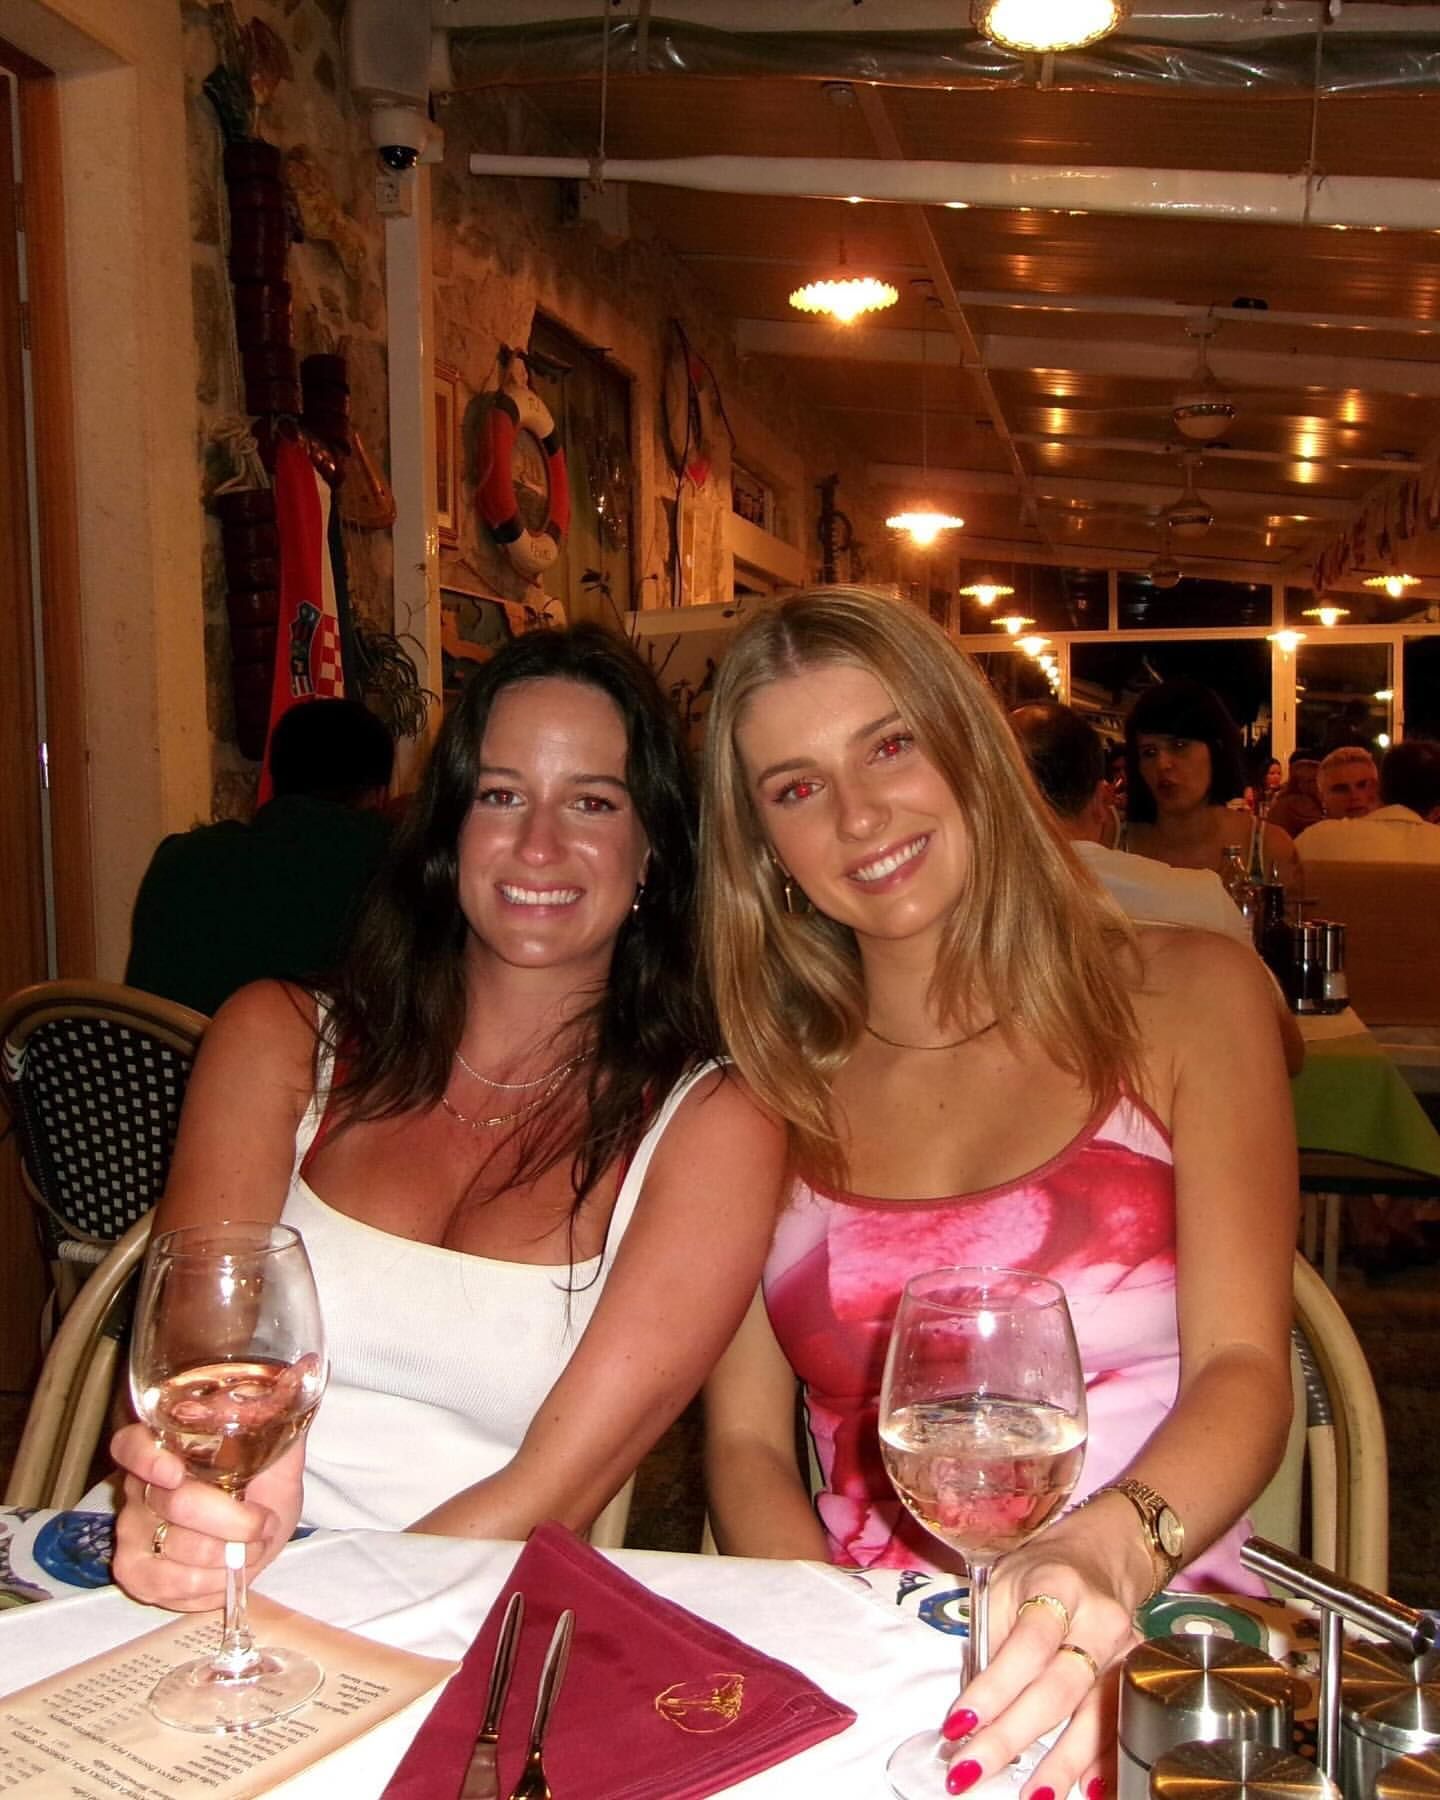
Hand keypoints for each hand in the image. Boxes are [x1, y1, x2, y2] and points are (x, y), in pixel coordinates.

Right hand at [109, 1424, 304, 1610]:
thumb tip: (294, 1384)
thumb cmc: (263, 1486)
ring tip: (251, 1547)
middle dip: (234, 1521)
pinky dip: (210, 1584)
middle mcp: (140, 1486)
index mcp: (166, 1445)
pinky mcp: (135, 1572)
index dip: (147, 1459)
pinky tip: (227, 1572)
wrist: (260, 1532)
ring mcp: (132, 1530)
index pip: (132, 1445)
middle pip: (175, 1504)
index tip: (175, 1472)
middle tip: (264, 1524)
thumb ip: (280, 1421)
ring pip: (178, 1549)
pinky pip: (170, 1584)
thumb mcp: (278, 1455)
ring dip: (228, 1555)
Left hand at [938, 1519, 1145, 1799]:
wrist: (1098, 1557)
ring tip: (1033, 1796)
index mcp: (1057, 1587)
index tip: (957, 1725)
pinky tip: (1088, 1789)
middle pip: (1059, 1688)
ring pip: (1098, 1713)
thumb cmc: (1038, 1575)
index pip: (1025, 1647)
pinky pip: (1123, 1723)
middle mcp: (1099, 1619)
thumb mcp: (1002, 1586)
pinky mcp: (1140, 1674)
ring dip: (1063, 1762)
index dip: (993, 1690)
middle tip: (972, 1771)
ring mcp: (1127, 1650)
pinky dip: (1106, 1760)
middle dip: (1013, 1736)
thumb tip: (970, 1716)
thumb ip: (991, 1644)